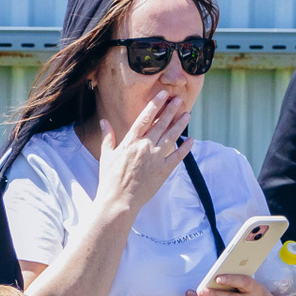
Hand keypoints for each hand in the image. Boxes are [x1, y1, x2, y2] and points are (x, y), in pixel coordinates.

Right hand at [92, 92, 192, 217]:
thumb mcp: (106, 156)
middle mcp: (145, 147)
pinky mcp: (164, 171)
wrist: (118, 201)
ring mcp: (156, 159)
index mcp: (130, 142)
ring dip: (180, 124)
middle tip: (178, 99)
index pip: (145, 118)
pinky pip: (177, 156)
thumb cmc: (109, 180)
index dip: (155, 105)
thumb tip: (104, 122)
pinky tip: (191, 140)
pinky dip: (185, 148)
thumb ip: (107, 137)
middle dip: (170, 110)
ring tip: (187, 114)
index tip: (163, 95)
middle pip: (161, 124)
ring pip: (171, 136)